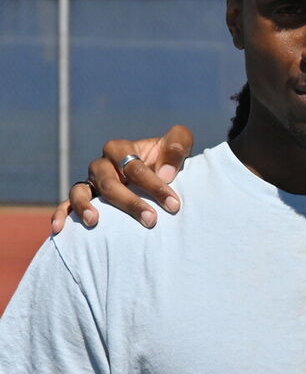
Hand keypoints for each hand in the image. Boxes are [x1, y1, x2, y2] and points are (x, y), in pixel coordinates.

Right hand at [51, 126, 193, 232]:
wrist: (158, 170)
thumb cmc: (168, 158)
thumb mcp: (178, 144)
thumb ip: (176, 148)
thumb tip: (164, 173)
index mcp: (121, 148)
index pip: (135, 167)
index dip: (155, 185)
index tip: (174, 204)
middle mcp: (101, 164)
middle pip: (110, 183)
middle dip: (131, 202)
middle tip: (151, 220)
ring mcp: (89, 182)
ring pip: (81, 192)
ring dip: (85, 206)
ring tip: (94, 221)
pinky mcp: (83, 198)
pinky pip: (65, 205)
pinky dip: (61, 214)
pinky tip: (59, 229)